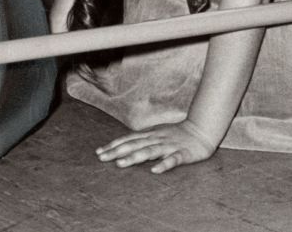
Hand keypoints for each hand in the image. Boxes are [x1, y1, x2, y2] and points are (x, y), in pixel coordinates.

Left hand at [96, 120, 217, 173]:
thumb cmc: (175, 134)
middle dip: (117, 151)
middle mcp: (156, 139)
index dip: (113, 145)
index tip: (99, 152)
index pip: (127, 139)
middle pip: (134, 145)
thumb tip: (124, 147)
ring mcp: (169, 146)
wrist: (201, 130)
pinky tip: (155, 170)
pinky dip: (164, 164)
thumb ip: (142, 140)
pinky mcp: (183, 153)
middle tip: (102, 158)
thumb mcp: (156, 134)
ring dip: (134, 157)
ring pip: (150, 151)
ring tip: (120, 164)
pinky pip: (173, 159)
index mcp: (149, 135)